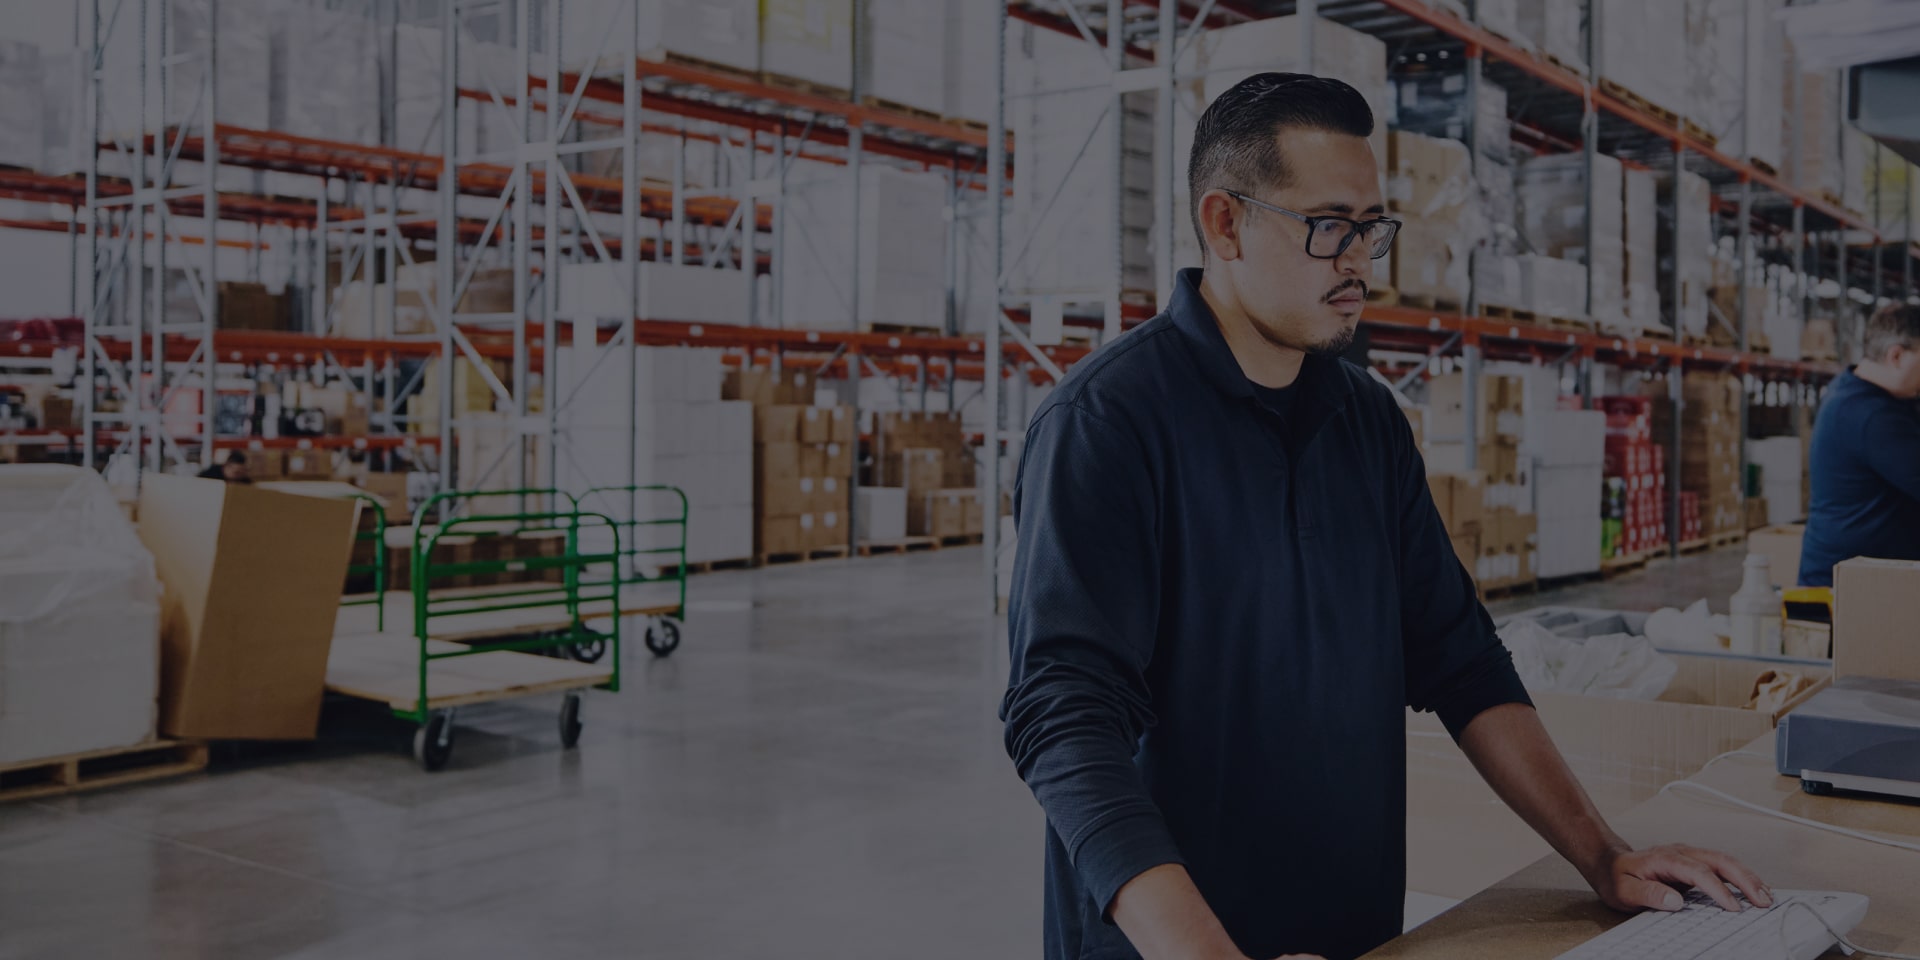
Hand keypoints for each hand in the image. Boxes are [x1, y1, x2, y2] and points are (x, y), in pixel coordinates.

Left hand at [1586, 843, 1772, 913]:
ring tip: (1766, 896)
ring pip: (1725, 861)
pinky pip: (1722, 866)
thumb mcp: (1625, 891)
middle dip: (1745, 880)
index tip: (1733, 907)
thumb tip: (1675, 900)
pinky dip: (1741, 876)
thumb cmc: (1617, 878)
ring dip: (1748, 877)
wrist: (1609, 863)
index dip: (1718, 889)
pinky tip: (1755, 888)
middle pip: (1719, 860)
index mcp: (1665, 858)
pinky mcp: (1694, 862)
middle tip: (1762, 901)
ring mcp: (1689, 855)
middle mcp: (1681, 853)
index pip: (1699, 872)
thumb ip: (1649, 894)